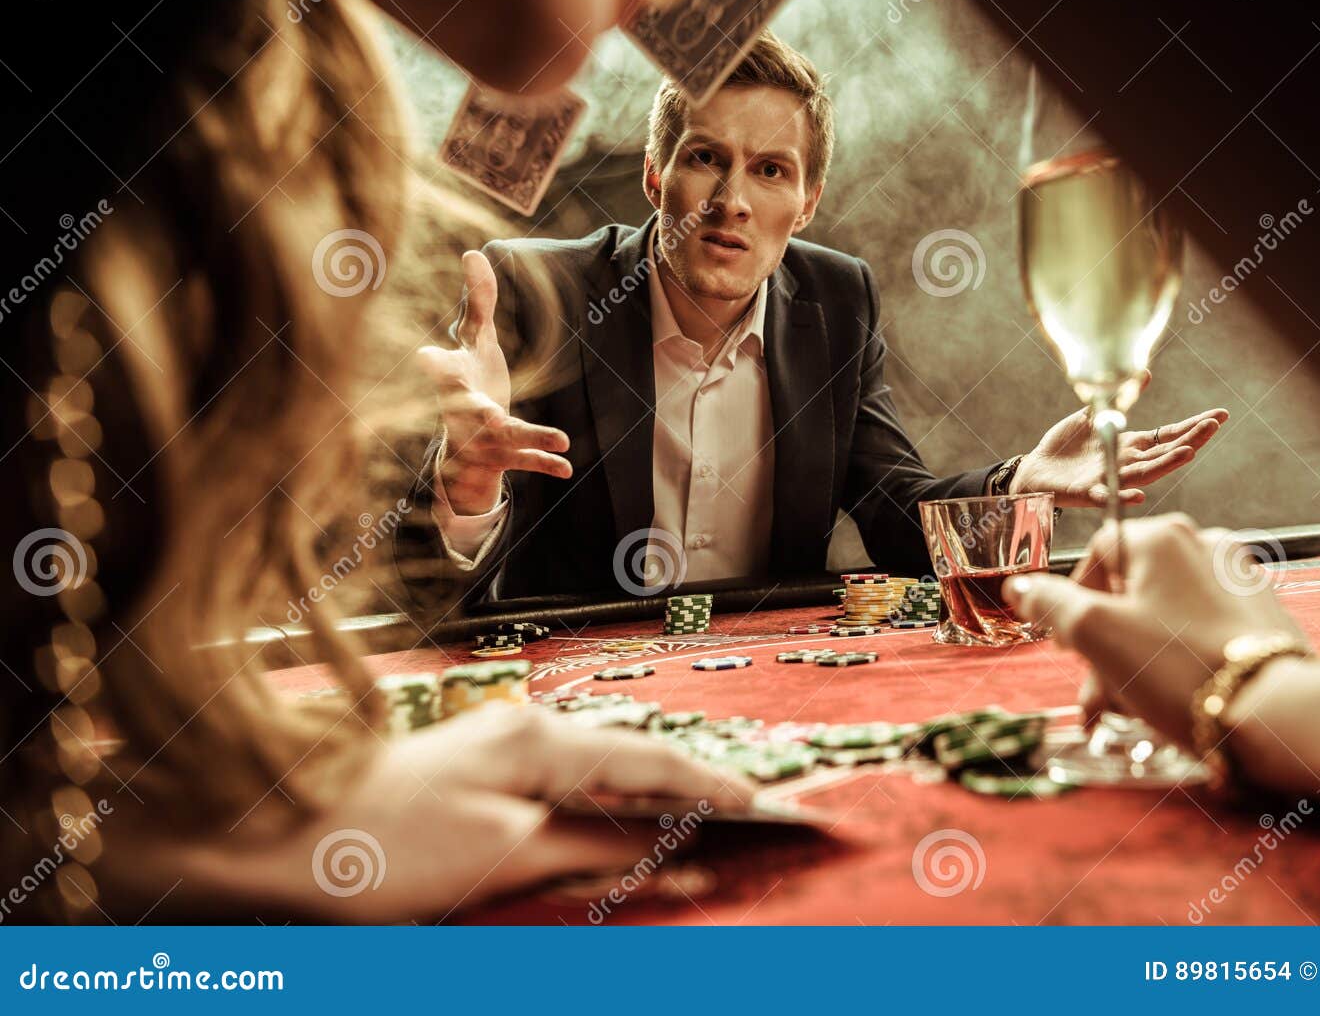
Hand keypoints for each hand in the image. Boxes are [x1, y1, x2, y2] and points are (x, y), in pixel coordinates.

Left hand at [136, 705, 758, 922]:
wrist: (281, 830)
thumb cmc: (382, 842)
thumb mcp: (503, 854)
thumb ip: (593, 850)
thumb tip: (669, 855)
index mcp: (542, 740)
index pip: (654, 762)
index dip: (716, 786)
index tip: (770, 806)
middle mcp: (528, 732)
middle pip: (636, 760)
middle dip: (697, 789)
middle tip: (756, 815)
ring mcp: (502, 749)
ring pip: (603, 776)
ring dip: (654, 801)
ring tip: (708, 823)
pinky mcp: (481, 775)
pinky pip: (568, 790)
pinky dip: (607, 812)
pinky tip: (620, 831)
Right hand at [417, 251, 571, 513]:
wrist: (466, 448)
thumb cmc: (471, 380)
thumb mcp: (474, 341)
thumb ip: (477, 302)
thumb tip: (473, 253)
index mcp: (455, 378)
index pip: (441, 369)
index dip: (433, 364)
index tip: (425, 358)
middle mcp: (466, 408)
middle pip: (469, 410)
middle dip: (478, 412)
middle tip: (491, 415)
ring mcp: (486, 436)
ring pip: (509, 436)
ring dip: (533, 435)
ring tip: (562, 438)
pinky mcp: (506, 455)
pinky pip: (527, 459)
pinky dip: (546, 461)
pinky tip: (568, 465)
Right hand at [1002, 514, 1306, 746]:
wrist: (1275, 714)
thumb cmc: (1180, 669)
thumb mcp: (1095, 634)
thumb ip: (1051, 604)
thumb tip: (1022, 586)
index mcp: (1162, 537)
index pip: (1096, 554)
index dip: (1073, 600)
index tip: (1070, 645)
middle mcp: (1203, 545)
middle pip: (1130, 590)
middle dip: (1103, 645)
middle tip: (1095, 693)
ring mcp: (1237, 580)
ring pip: (1162, 616)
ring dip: (1134, 659)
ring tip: (1125, 711)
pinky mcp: (1261, 616)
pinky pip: (1198, 631)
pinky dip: (1174, 660)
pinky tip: (1166, 701)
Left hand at [1011, 378, 1226, 506]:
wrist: (1036, 470)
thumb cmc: (1066, 446)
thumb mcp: (1094, 415)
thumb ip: (1119, 398)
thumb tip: (1145, 372)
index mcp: (1130, 444)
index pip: (1168, 435)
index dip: (1193, 426)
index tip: (1219, 416)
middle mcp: (1127, 463)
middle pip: (1164, 453)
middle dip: (1190, 439)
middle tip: (1212, 426)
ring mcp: (1110, 478)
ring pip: (1144, 473)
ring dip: (1167, 464)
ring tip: (1188, 452)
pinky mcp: (1088, 492)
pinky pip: (1109, 495)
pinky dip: (1124, 495)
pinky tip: (1140, 493)